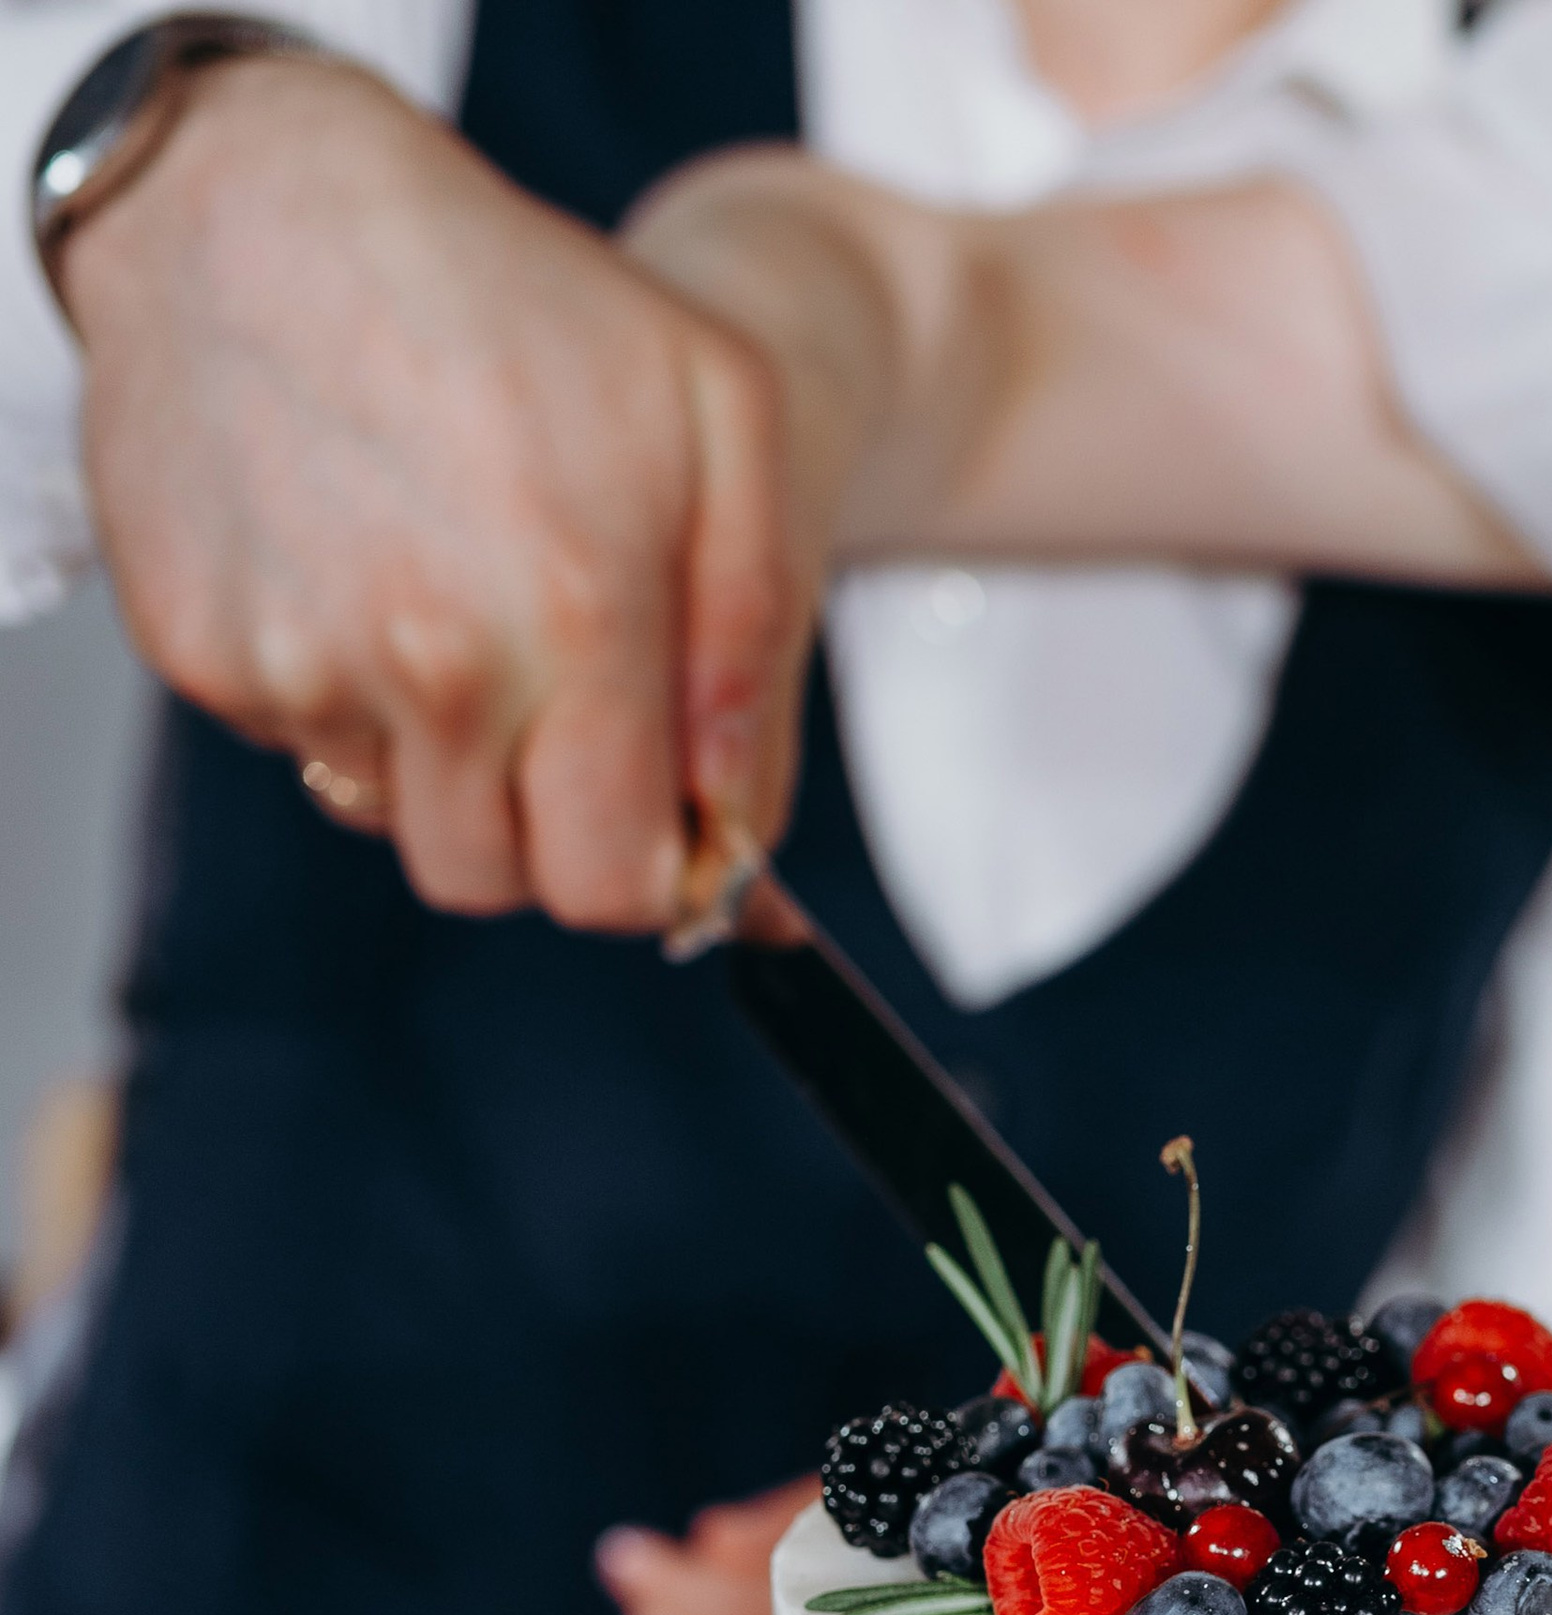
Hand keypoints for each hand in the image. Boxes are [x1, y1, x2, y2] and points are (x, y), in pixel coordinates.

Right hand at [64, 53, 809, 927]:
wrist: (265, 195)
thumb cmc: (520, 297)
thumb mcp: (722, 413)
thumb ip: (756, 641)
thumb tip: (739, 834)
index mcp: (577, 620)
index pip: (618, 887)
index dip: (646, 862)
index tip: (647, 796)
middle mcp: (433, 665)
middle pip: (501, 884)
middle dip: (543, 827)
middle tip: (553, 696)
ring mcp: (302, 665)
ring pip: (396, 821)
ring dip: (437, 756)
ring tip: (449, 599)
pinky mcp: (200, 653)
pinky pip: (302, 744)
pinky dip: (337, 684)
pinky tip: (351, 557)